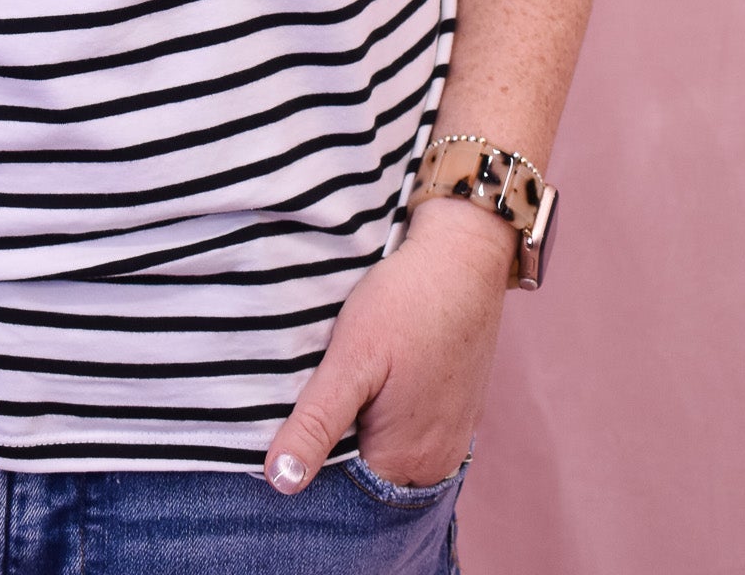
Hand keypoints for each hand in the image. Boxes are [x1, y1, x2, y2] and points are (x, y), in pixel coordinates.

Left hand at [262, 199, 510, 493]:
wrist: (463, 256)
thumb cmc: (407, 302)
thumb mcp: (351, 359)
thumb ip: (318, 423)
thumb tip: (281, 482)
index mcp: (406, 462)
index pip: (341, 489)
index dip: (308, 457)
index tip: (288, 419)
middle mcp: (434, 463)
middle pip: (365, 470)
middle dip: (335, 440)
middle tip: (316, 387)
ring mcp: (450, 438)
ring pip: (383, 447)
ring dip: (358, 424)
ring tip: (343, 377)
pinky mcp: (454, 412)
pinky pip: (408, 428)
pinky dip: (384, 410)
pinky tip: (373, 374)